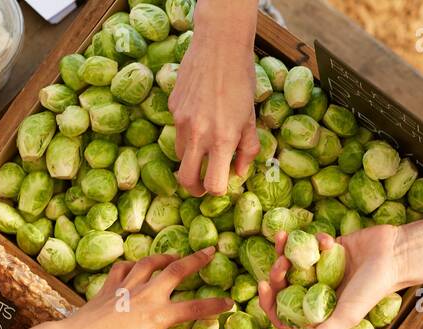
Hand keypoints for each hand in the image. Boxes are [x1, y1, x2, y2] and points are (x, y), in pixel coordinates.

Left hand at [62, 248, 234, 328]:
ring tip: (174, 256)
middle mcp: (146, 296)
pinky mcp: (110, 285)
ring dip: (165, 257)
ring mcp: (127, 287)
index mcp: (158, 317)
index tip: (229, 302)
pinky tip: (137, 267)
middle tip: (210, 250)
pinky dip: (132, 265)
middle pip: (176, 271)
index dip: (214, 306)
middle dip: (196, 260)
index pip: (193, 309)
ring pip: (150, 264)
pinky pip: (124, 268)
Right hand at [169, 20, 259, 194]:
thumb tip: (238, 174)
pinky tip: (200, 111)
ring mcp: (181, 121)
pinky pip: (177, 129)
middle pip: (186, 180)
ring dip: (191, 157)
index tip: (221, 183)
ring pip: (180, 154)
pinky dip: (187, 130)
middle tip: (202, 184)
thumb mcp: (251, 118)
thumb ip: (247, 149)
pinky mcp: (172, 107)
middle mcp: (198, 134)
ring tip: (204, 143)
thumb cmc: (241, 79)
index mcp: (222, 139)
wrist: (219, 44)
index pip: (214, 185)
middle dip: (195, 187)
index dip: (217, 189)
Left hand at [258, 225, 402, 328]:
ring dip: (283, 250)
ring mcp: (319, 270)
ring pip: (290, 262)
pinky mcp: (326, 249)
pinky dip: (312, 240)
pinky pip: (308, 243)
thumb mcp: (345, 316)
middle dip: (276, 273)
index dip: (268, 302)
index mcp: (316, 312)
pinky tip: (326, 240)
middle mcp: (315, 292)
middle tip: (281, 262)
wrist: (393, 255)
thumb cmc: (372, 289)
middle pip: (282, 286)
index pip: (283, 313)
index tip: (264, 286)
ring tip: (284, 240)